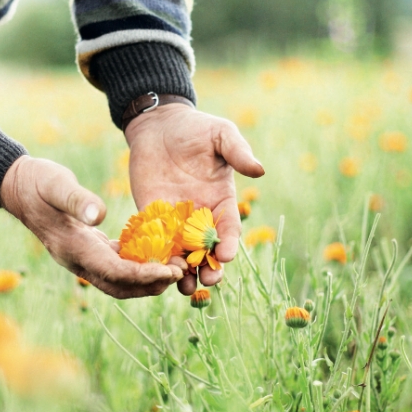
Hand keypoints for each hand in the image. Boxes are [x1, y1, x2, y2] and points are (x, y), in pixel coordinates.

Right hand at [0, 156, 183, 297]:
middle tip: (180, 273)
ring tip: (175, 267)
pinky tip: (157, 253)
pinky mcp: (88, 248)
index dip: (143, 275)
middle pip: (119, 286)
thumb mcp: (56, 185)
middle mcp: (79, 260)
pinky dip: (137, 264)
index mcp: (73, 249)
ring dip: (146, 279)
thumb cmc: (37, 182)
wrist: (17, 186)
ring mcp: (82, 257)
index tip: (170, 271)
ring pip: (119, 280)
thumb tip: (100, 216)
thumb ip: (78, 200)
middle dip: (150, 285)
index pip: (114, 273)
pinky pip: (116, 264)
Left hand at [124, 104, 264, 294]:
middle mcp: (201, 216)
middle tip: (208, 280)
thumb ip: (238, 152)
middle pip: (208, 251)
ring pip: (184, 254)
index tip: (226, 256)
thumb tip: (259, 169)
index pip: (228, 229)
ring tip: (182, 286)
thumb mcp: (220, 134)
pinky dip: (158, 259)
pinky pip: (156, 243)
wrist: (158, 125)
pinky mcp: (152, 218)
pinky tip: (156, 270)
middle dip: (210, 268)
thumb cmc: (195, 128)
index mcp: (222, 200)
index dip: (229, 244)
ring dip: (185, 272)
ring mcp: (176, 220)